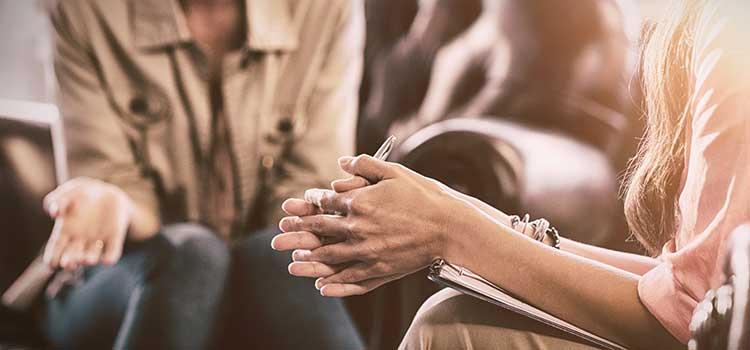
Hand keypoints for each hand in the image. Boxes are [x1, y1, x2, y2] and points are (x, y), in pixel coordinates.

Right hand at [42, 177, 132, 269]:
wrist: (106, 191)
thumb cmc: (81, 193)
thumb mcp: (68, 192)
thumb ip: (58, 200)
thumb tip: (55, 213)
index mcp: (64, 231)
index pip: (54, 251)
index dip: (52, 259)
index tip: (51, 263)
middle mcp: (79, 240)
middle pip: (72, 257)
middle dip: (70, 262)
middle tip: (68, 263)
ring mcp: (97, 240)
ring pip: (91, 256)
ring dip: (89, 260)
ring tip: (87, 260)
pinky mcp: (114, 237)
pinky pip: (112, 251)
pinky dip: (110, 256)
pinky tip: (108, 260)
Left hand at [273, 155, 491, 296]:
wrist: (447, 227)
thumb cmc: (422, 196)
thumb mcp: (394, 172)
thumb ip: (365, 165)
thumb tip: (341, 162)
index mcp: (360, 202)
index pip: (326, 201)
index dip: (311, 201)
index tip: (301, 203)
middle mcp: (359, 227)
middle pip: (320, 229)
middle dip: (298, 230)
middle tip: (279, 234)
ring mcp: (367, 250)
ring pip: (330, 255)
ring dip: (309, 257)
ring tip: (292, 260)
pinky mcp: (379, 268)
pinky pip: (350, 276)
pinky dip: (333, 281)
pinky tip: (321, 283)